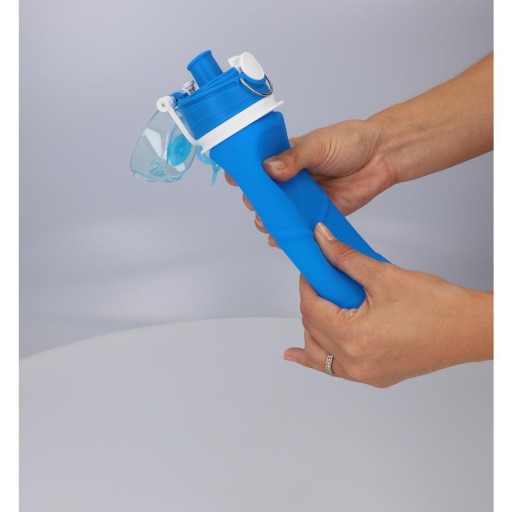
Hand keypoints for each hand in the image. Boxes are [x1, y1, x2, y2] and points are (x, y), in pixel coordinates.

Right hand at [225, 120, 396, 246]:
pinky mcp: (316, 215)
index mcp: (284, 158)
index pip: (256, 167)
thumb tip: (268, 169)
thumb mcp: (319, 144)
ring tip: (268, 222)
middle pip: (262, 195)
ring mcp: (301, 200)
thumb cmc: (350, 142)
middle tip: (258, 204)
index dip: (243, 174)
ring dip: (269, 220)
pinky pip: (297, 228)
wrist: (382, 156)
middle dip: (256, 202)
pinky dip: (286, 236)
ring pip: (277, 214)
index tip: (235, 179)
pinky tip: (279, 239)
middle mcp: (289, 181)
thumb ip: (294, 158)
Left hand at [284, 223, 492, 386]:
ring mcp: (365, 374)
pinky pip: (335, 369)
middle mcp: (355, 362)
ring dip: (313, 329)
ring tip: (317, 308)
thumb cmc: (438, 306)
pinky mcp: (375, 376)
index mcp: (354, 337)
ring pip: (320, 353)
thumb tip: (322, 239)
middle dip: (312, 302)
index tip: (311, 270)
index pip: (312, 309)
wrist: (471, 329)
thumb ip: (344, 258)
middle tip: (320, 282)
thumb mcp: (384, 275)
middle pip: (313, 329)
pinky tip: (298, 355)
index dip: (307, 285)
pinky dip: (317, 358)